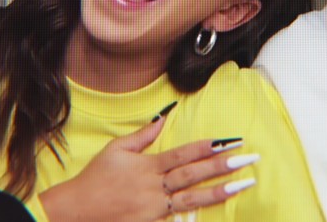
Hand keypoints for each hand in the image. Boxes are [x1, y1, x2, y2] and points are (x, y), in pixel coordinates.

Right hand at [40, 117, 257, 221]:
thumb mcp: (116, 149)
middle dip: (222, 165)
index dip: (207, 147)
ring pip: (193, 198)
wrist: (77, 211)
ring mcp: (155, 208)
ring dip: (220, 191)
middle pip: (194, 174)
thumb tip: (165, 116)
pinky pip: (179, 218)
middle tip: (248, 159)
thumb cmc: (96, 177)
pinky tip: (217, 209)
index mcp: (148, 166)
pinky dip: (197, 214)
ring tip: (243, 184)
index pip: (183, 154)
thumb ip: (144, 134)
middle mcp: (155, 187)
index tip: (229, 140)